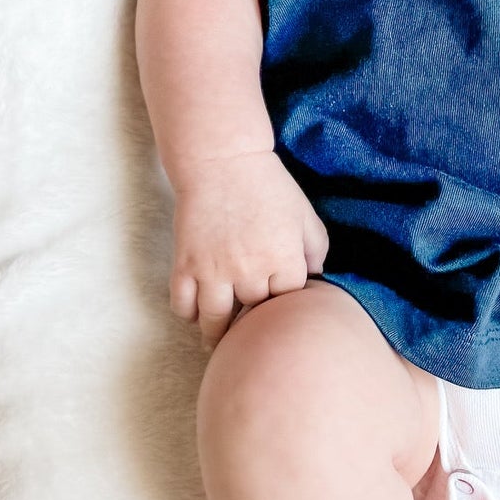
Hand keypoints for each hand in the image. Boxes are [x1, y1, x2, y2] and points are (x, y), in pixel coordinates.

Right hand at [168, 149, 328, 344]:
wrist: (222, 162)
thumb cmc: (269, 187)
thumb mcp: (306, 216)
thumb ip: (317, 252)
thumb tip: (316, 280)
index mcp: (284, 261)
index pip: (290, 306)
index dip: (286, 308)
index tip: (280, 306)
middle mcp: (250, 272)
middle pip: (253, 317)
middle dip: (254, 320)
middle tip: (251, 325)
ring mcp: (214, 272)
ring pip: (215, 322)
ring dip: (218, 333)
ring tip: (221, 338)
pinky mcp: (185, 266)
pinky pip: (183, 307)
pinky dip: (190, 315)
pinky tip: (198, 312)